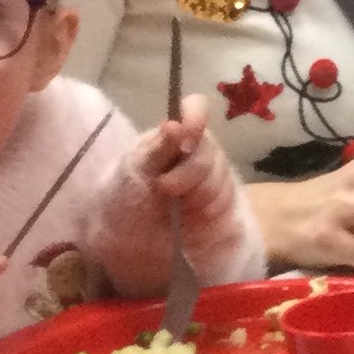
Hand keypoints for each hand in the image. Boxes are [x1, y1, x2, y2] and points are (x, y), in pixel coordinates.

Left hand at [127, 95, 244, 270]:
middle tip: (165, 188)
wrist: (133, 244)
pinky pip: (225, 202)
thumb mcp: (136, 174)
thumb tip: (174, 124)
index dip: (195, 116)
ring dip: (196, 196)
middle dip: (189, 173)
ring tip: (176, 210)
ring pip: (220, 178)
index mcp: (173, 136)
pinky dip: (207, 212)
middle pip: (209, 150)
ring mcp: (214, 176)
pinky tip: (191, 219)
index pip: (195, 110)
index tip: (187, 132)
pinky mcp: (224, 202)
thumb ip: (158, 150)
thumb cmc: (128, 202)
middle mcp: (198, 151)